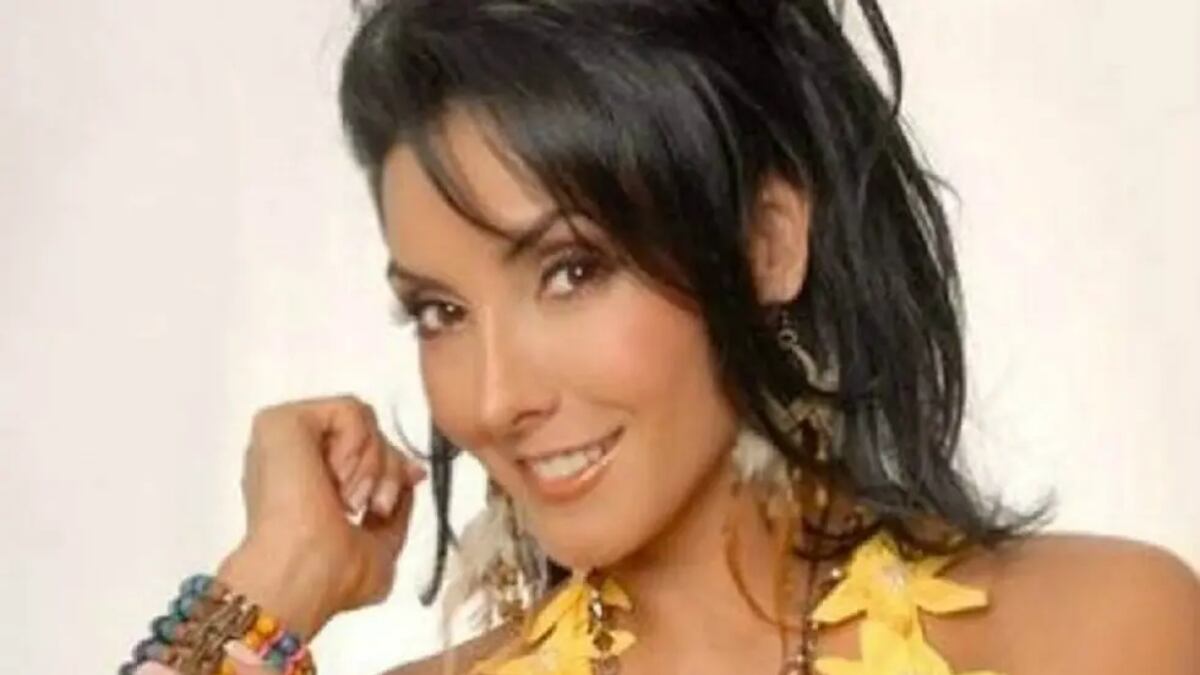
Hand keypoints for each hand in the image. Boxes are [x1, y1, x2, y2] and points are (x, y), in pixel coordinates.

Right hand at [217, 394, 427, 638]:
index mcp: (305, 487)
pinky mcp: (282, 422)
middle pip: (367, 435)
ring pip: (362, 421)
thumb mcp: (380, 548)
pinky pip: (348, 410)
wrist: (298, 575)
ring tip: (350, 500)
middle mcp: (293, 460)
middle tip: (376, 507)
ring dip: (373, 464)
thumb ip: (396, 509)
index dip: (393, 463)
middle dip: (388, 470)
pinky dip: (358, 443)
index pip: (361, 454)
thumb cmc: (329, 577)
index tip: (412, 479)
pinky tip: (337, 478)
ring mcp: (285, 440)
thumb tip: (411, 474)